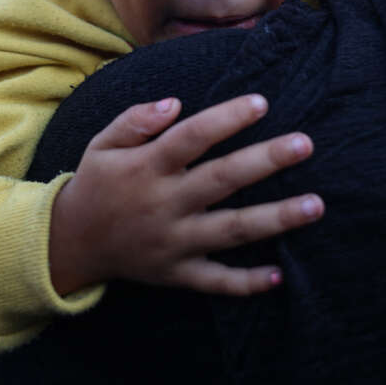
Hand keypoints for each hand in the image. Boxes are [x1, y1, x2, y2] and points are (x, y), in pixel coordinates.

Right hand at [48, 94, 322, 296]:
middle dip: (265, 161)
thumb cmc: (97, 184)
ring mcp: (173, 242)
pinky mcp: (176, 273)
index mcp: (147, 167)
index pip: (192, 137)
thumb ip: (135, 119)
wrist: (69, 244)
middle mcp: (164, 204)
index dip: (226, 118)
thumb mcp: (102, 143)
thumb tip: (175, 102)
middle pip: (222, 179)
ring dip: (275, 218)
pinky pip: (215, 281)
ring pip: (231, 230)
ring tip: (316, 205)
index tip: (262, 102)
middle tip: (305, 143)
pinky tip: (279, 275)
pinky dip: (246, 282)